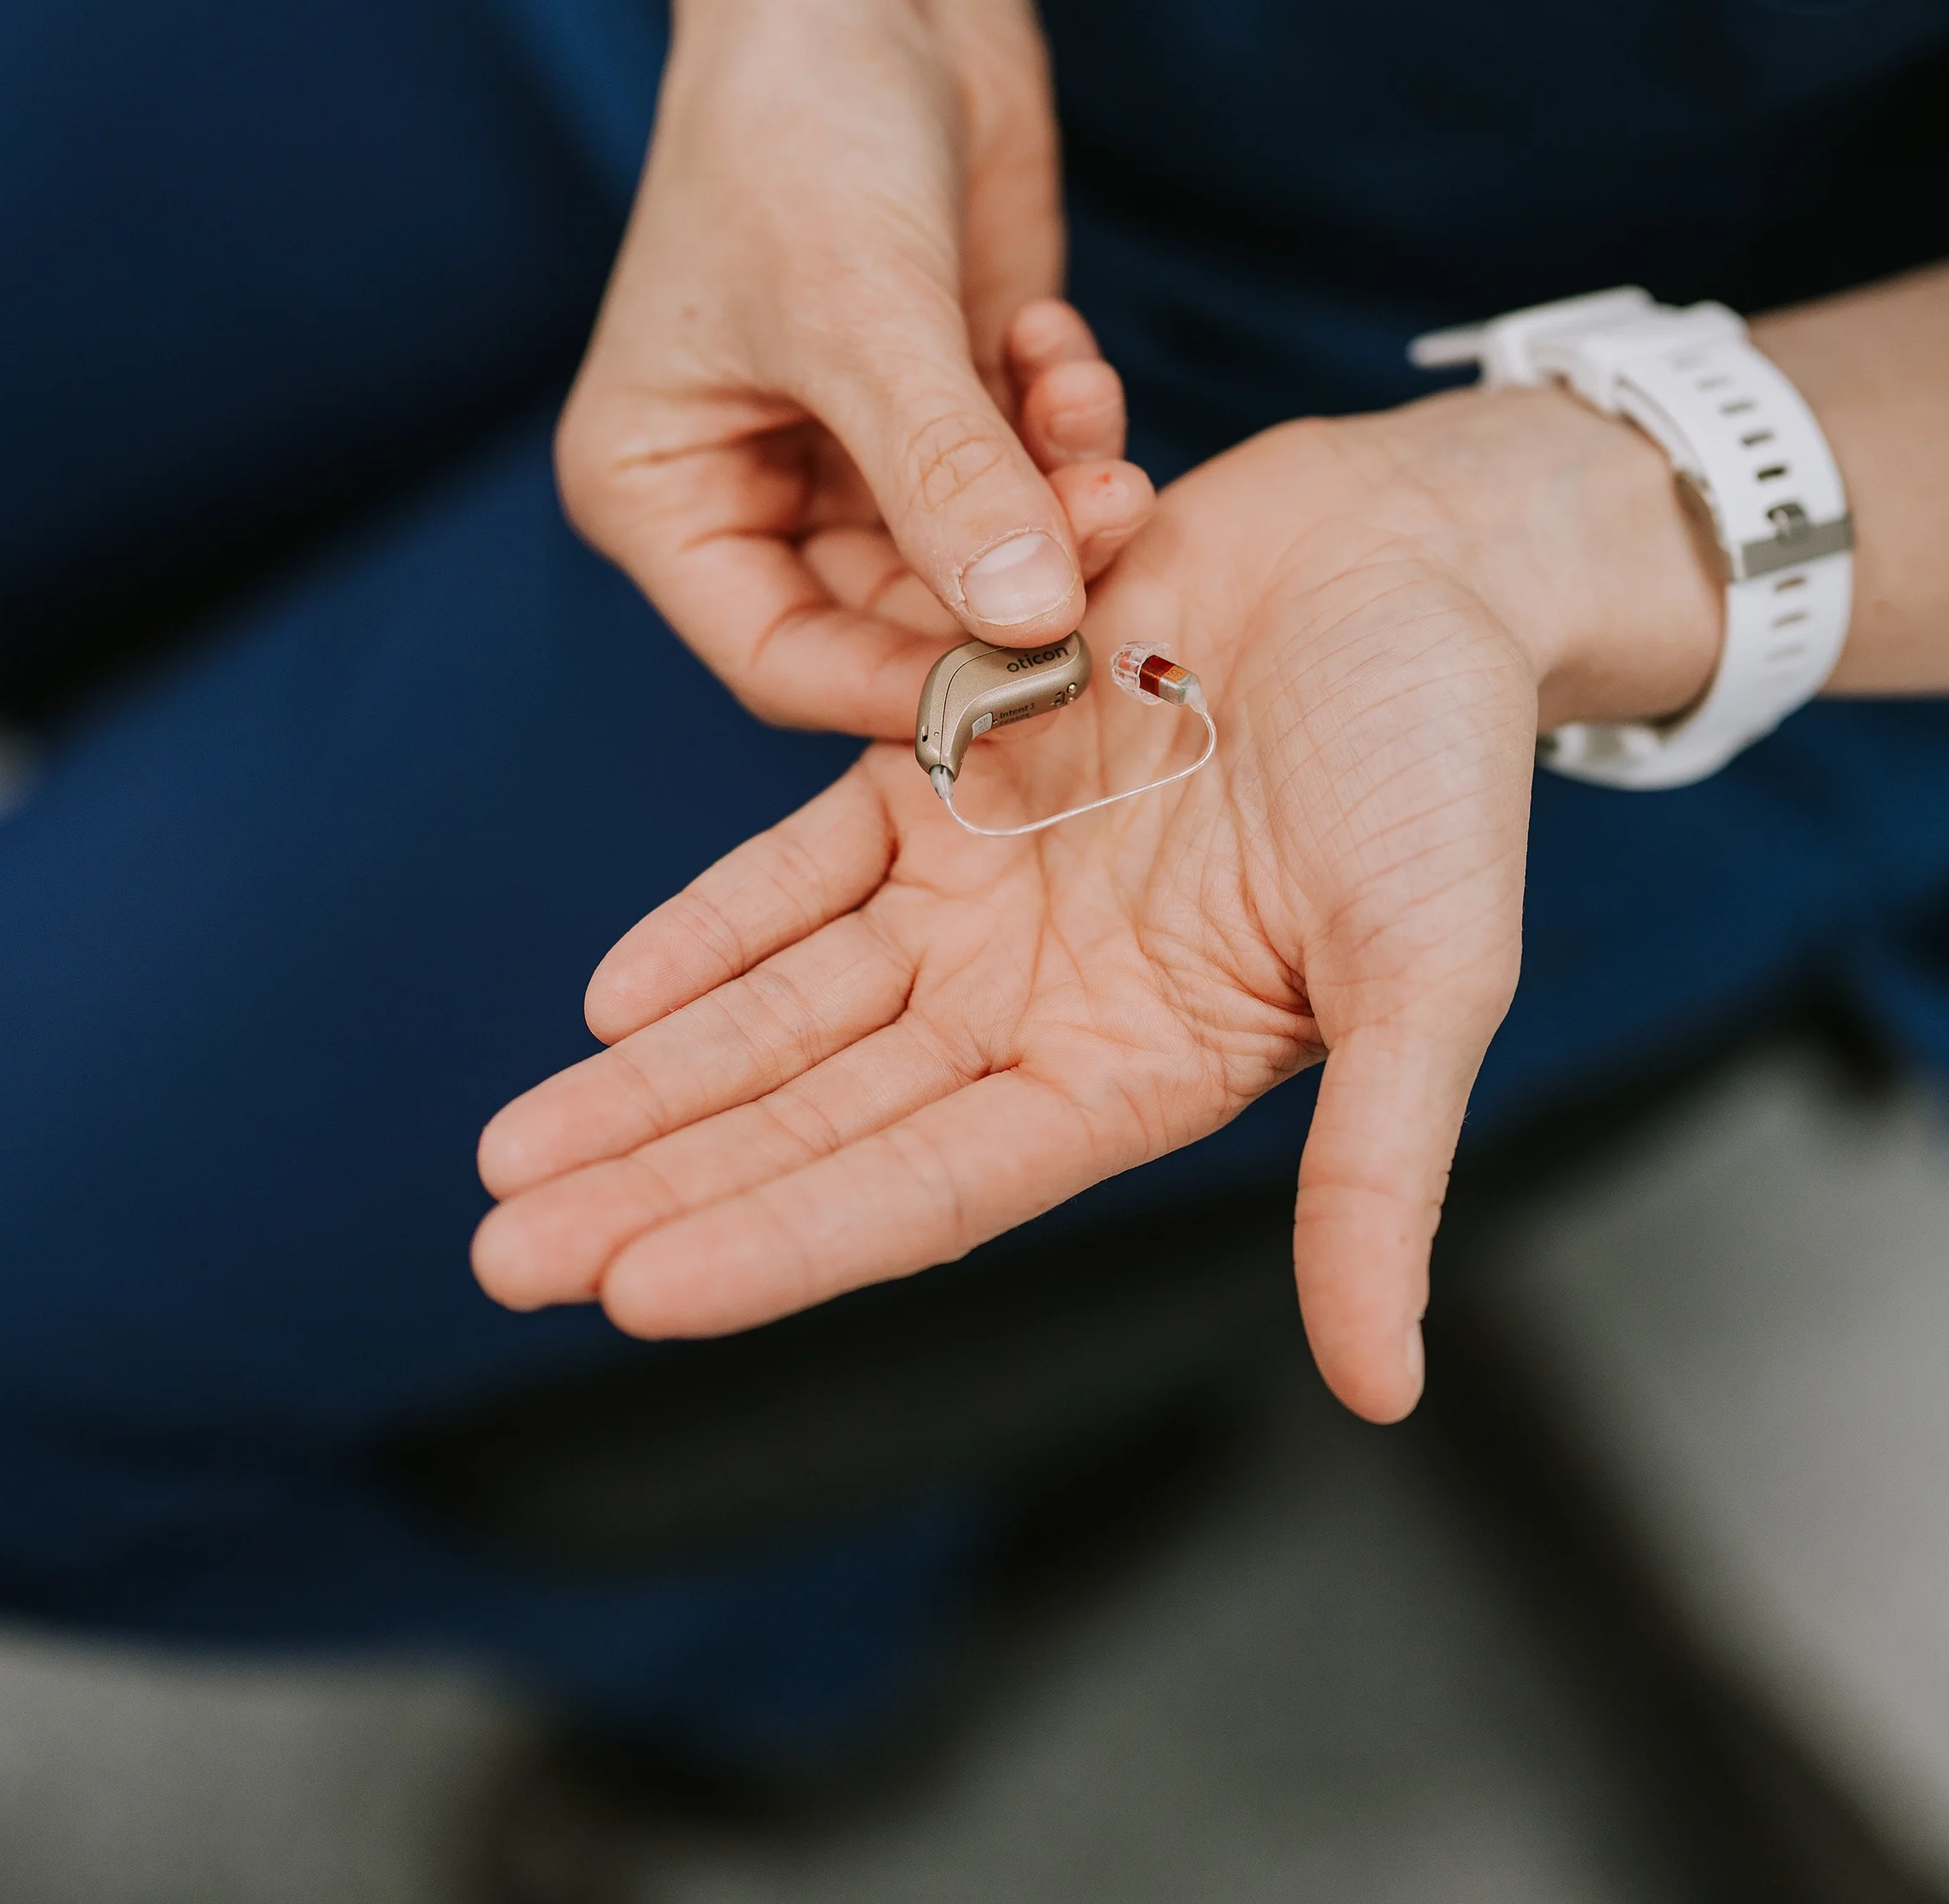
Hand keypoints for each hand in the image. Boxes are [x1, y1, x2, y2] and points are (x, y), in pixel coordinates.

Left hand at [476, 383, 1721, 1417]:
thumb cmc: (1447, 763)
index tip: (634, 1294)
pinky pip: (803, 855)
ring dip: (653, 1071)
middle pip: (817, 1113)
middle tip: (502, 1256)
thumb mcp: (1433, 972)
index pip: (927, 1186)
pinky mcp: (958, 755)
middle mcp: (1043, 995)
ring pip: (787, 999)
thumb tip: (1381, 1392)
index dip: (782, 1239)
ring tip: (512, 1150)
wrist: (1420, 557)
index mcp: (1141, 1066)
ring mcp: (991, 881)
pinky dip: (709, 922)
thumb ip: (1382, 1170)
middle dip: (662, 1183)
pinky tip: (609, 995)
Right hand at [556, 0, 1153, 737]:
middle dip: (1009, 580)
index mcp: (661, 488)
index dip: (900, 687)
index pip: (778, 655)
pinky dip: (1062, 426)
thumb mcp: (862, 312)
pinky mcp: (950, 392)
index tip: (1025, 677)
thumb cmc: (800, 126)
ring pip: (979, 551)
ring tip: (1100, 430)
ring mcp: (860, 444)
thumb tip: (1028, 627)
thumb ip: (945, 476)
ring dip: (1055, 502)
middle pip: (896, 616)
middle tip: (1110, 516)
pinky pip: (1024, 470)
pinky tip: (1060, 341)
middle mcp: (752, 484)